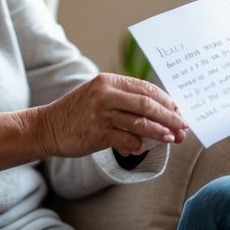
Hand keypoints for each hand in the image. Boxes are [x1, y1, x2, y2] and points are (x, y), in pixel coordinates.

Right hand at [32, 74, 187, 157]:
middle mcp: (105, 94)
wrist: (46, 127)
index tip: (178, 112)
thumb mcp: (99, 96)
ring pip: (140, 122)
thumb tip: (159, 114)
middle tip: (183, 127)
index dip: (166, 101)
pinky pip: (125, 139)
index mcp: (109, 81)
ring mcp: (100, 113)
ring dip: (160, 132)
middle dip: (170, 117)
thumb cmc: (77, 113)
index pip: (146, 88)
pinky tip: (142, 149)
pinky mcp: (96, 133)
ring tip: (172, 138)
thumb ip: (125, 101)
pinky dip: (137, 145)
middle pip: (148, 104)